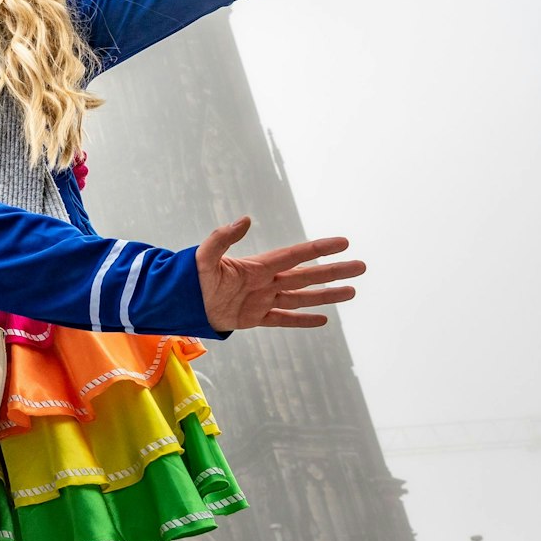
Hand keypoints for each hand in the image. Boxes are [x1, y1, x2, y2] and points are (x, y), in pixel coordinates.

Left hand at [194, 217, 364, 331]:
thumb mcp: (204, 256)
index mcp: (257, 266)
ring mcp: (262, 300)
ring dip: (327, 296)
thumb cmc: (190, 276)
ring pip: (302, 298)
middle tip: (361, 266)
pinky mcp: (255, 318)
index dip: (318, 249)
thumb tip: (245, 219)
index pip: (295, 255)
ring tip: (352, 291)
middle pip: (307, 276)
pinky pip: (284, 319)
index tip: (343, 242)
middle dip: (334, 271)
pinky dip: (302, 320)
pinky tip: (324, 320)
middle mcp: (265, 282)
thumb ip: (222, 238)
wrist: (179, 301)